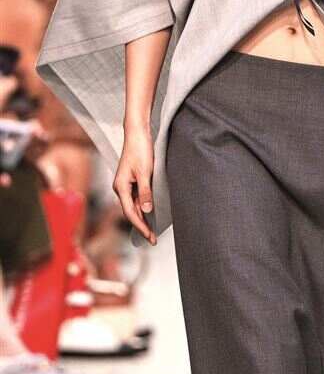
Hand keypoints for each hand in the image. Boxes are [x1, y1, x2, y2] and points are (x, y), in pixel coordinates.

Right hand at [113, 123, 156, 243]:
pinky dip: (143, 207)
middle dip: (141, 226)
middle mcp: (120, 187)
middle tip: (152, 239)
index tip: (149, 237)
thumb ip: (146, 192)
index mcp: (120, 187)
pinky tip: (150, 214)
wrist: (137, 133)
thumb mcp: (145, 172)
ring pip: (133, 206)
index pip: (130, 212)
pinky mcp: (130, 180)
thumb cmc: (140, 150)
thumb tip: (147, 210)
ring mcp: (125, 184)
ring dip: (142, 218)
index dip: (140, 226)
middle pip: (130, 212)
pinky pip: (136, 198)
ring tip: (153, 230)